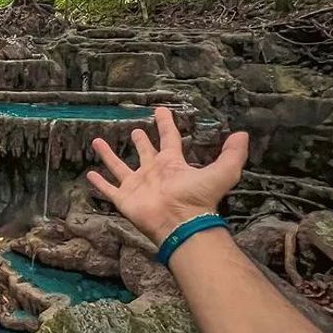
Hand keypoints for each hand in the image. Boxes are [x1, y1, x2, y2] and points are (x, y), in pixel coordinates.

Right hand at [87, 107, 248, 245]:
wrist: (180, 223)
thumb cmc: (199, 198)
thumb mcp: (223, 172)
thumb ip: (233, 153)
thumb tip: (243, 134)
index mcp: (172, 164)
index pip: (169, 138)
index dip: (166, 124)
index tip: (161, 110)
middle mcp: (153, 172)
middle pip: (145, 152)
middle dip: (141, 141)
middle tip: (135, 130)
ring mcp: (137, 185)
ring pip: (119, 166)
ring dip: (109, 155)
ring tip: (98, 142)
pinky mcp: (124, 199)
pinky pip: (109, 189)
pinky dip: (99, 183)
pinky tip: (89, 174)